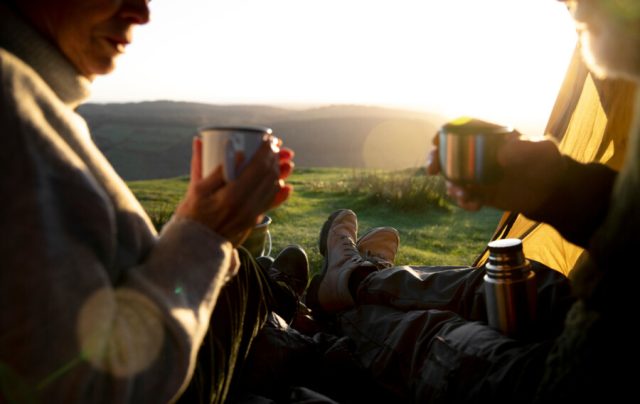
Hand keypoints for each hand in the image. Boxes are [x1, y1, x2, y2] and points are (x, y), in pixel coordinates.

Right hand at [176, 136, 293, 244]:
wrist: (197, 246)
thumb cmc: (192, 216)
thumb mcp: (195, 189)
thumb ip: (201, 164)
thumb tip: (202, 140)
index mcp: (232, 195)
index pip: (257, 167)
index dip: (266, 151)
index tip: (268, 139)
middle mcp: (246, 205)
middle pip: (268, 175)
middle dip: (274, 157)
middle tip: (275, 145)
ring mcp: (252, 215)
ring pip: (273, 188)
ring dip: (280, 172)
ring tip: (282, 159)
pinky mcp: (253, 221)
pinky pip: (270, 203)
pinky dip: (279, 192)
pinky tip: (284, 184)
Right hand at [444, 136, 565, 214]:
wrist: (551, 190)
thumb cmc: (547, 162)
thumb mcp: (541, 151)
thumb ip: (525, 148)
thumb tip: (500, 154)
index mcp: (490, 136)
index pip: (462, 129)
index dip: (445, 133)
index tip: (436, 142)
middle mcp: (479, 153)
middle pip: (449, 153)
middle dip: (436, 159)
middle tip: (432, 170)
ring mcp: (477, 173)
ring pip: (452, 176)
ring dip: (451, 186)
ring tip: (463, 195)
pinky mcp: (479, 191)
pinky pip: (463, 195)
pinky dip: (463, 201)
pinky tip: (474, 206)